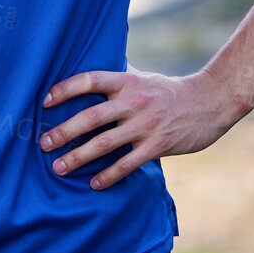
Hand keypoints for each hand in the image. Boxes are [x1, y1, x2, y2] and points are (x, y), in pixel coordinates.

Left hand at [39, 67, 235, 189]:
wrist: (210, 102)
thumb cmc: (169, 91)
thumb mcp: (143, 77)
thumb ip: (117, 77)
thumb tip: (88, 69)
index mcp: (127, 81)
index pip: (90, 80)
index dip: (65, 89)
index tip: (44, 101)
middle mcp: (134, 101)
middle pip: (91, 116)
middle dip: (63, 131)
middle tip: (43, 144)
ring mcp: (146, 124)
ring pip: (105, 143)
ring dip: (78, 157)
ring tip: (59, 167)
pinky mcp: (158, 145)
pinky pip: (128, 163)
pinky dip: (109, 175)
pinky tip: (94, 183)